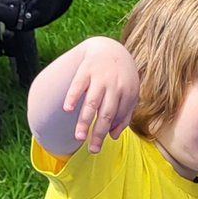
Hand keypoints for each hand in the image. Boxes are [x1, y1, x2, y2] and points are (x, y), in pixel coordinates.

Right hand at [60, 37, 139, 152]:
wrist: (111, 48)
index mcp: (127, 93)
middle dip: (99, 133)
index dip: (108, 132)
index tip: (97, 146)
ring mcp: (99, 77)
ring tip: (79, 137)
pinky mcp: (86, 70)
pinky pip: (78, 85)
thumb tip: (113, 136)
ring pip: (92, 103)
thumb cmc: (122, 78)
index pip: (117, 117)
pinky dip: (72, 97)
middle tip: (92, 150)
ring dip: (85, 121)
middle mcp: (114, 86)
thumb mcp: (129, 94)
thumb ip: (124, 115)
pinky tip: (67, 110)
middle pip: (106, 114)